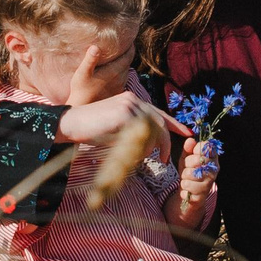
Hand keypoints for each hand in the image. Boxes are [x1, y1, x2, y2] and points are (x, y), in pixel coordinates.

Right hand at [56, 42, 182, 150]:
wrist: (72, 122)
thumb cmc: (92, 128)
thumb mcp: (117, 127)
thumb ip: (133, 129)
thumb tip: (150, 145)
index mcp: (133, 100)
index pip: (159, 113)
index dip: (175, 124)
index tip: (188, 134)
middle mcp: (133, 100)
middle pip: (159, 123)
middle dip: (165, 143)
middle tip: (165, 160)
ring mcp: (128, 106)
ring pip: (152, 130)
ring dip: (150, 148)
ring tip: (142, 158)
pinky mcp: (123, 114)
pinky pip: (141, 135)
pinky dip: (140, 148)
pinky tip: (132, 154)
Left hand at [171, 139, 217, 224]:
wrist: (189, 193)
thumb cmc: (189, 171)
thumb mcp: (186, 158)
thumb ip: (188, 148)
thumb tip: (190, 140)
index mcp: (212, 158)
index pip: (207, 147)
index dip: (197, 148)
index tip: (194, 153)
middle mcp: (214, 170)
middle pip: (197, 159)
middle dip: (188, 163)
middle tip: (189, 168)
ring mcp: (209, 182)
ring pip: (190, 173)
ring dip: (184, 177)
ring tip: (188, 179)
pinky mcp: (202, 194)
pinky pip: (187, 186)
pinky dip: (184, 187)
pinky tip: (188, 189)